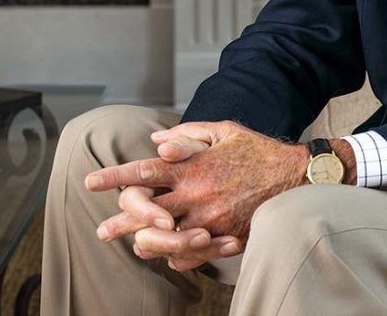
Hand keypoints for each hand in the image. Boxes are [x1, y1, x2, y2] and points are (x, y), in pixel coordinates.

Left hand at [92, 121, 309, 270]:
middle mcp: (196, 193)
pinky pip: (193, 252)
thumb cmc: (258, 150)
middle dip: (121, 221)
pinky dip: (177, 254)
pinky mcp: (225, 236)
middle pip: (147, 210)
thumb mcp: (224, 131)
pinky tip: (166, 255)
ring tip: (133, 246)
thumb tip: (157, 139)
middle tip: (101, 231)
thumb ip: (188, 134)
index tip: (91, 181)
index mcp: (193, 165)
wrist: (295, 176)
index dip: (115, 176)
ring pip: (167, 237)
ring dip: (146, 242)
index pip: (145, 170)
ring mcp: (210, 217)